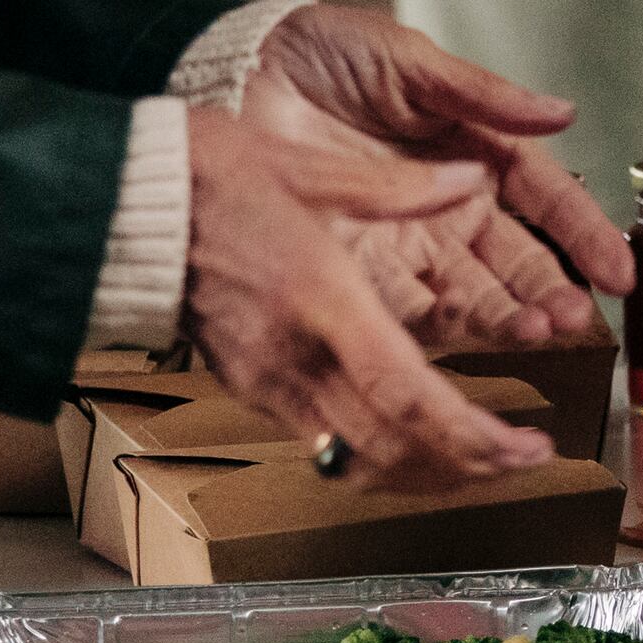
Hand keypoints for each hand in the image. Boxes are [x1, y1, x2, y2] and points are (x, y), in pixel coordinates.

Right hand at [176, 113, 562, 485]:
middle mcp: (298, 358)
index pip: (407, 399)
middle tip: (526, 462)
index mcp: (323, 301)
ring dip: (428, 474)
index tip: (526, 447)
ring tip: (484, 460)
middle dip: (469, 469)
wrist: (115, 204)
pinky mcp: (254, 388)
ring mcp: (270, 383)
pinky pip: (326, 443)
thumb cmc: (204, 179)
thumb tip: (471, 178)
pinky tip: (418, 436)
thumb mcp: (312, 168)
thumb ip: (402, 186)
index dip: (473, 439)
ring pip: (359, 463)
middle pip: (393, 452)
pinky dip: (382, 455)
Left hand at [233, 6, 634, 342]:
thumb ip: (485, 96)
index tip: (622, 273)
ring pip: (469, 293)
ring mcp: (406, 242)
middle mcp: (450, 207)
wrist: (240, 70)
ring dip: (504, 317)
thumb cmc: (330, 53)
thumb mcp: (413, 62)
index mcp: (477, 153)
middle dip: (549, 293)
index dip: (586, 236)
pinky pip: (403, 307)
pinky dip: (438, 328)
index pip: (548, 201)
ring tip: (534, 332)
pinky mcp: (356, 268)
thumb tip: (564, 112)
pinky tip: (468, 340)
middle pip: (515, 262)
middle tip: (574, 320)